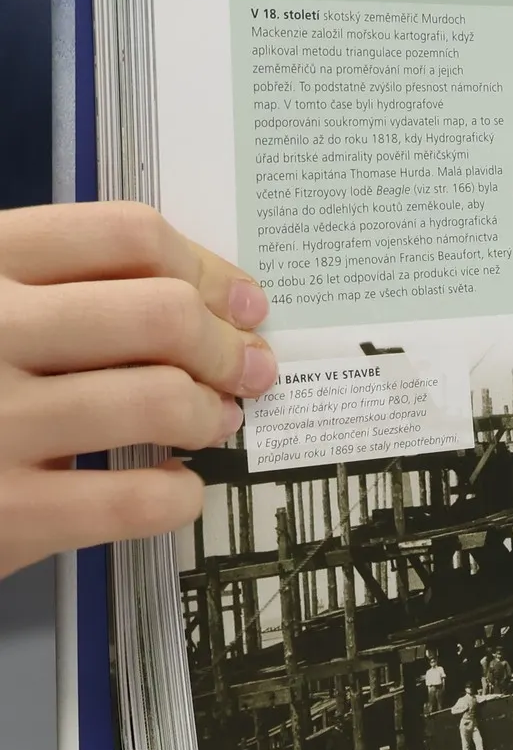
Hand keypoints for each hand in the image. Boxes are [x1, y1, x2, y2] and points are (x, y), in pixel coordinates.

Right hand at [0, 202, 277, 578]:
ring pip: (160, 400)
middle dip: (228, 345)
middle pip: (162, 312)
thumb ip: (57, 285)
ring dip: (211, 413)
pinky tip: (175, 487)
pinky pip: (136, 499)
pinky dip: (179, 494)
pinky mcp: (0, 515)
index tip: (244, 302)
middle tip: (249, 369)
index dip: (209, 269)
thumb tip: (207, 300)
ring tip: (214, 422)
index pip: (127, 234)